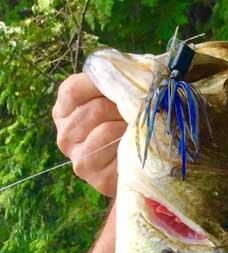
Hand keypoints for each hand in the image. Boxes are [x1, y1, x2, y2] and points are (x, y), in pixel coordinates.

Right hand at [52, 73, 125, 197]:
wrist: (131, 168)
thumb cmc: (121, 127)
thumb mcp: (111, 99)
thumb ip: (109, 83)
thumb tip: (124, 72)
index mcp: (62, 112)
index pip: (73, 89)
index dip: (103, 84)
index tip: (123, 88)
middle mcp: (64, 136)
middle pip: (94, 109)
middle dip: (122, 108)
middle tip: (139, 113)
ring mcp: (78, 158)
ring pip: (105, 130)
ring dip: (128, 127)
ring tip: (137, 128)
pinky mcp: (95, 177)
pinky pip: (115, 151)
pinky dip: (130, 145)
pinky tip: (135, 146)